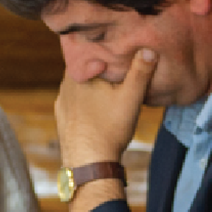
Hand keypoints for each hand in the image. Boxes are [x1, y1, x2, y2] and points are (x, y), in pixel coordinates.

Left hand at [55, 48, 157, 166]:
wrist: (89, 163)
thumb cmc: (110, 129)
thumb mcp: (131, 97)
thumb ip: (140, 72)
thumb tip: (149, 49)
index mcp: (79, 73)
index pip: (88, 49)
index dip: (103, 49)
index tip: (117, 50)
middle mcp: (65, 84)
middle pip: (84, 67)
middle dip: (99, 67)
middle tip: (118, 69)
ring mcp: (62, 101)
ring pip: (79, 84)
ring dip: (92, 84)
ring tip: (110, 88)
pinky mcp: (62, 117)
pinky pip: (75, 100)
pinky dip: (85, 100)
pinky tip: (97, 107)